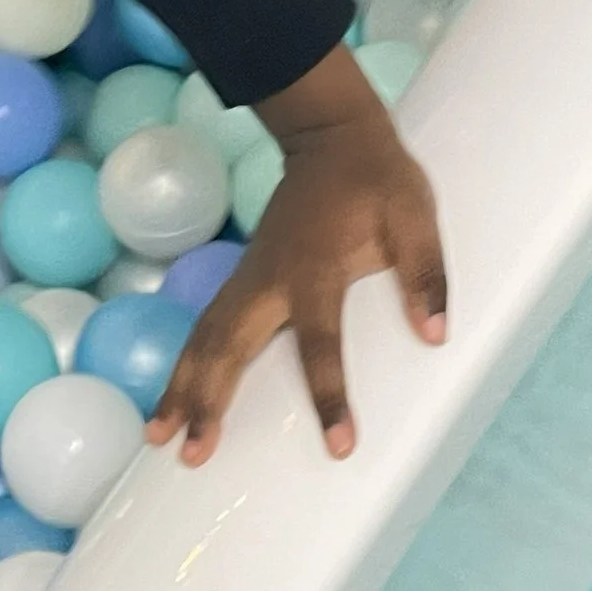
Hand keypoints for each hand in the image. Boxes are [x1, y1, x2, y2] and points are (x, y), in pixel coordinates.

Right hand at [148, 45, 447, 467]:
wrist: (330, 136)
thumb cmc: (378, 178)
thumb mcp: (416, 215)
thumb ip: (424, 272)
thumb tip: (434, 334)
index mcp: (317, 269)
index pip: (321, 342)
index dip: (330, 394)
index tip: (338, 446)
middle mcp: (271, 278)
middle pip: (230, 346)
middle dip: (208, 401)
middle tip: (192, 454)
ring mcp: (249, 276)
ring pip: (205, 338)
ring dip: (180, 387)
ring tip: (157, 438)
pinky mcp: (242, 278)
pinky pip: (207, 326)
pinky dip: (186, 363)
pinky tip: (173, 398)